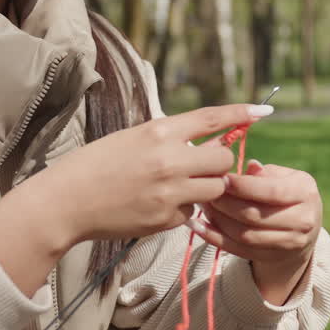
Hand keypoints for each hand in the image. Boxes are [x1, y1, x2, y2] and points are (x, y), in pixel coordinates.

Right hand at [35, 103, 273, 243]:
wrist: (67, 202)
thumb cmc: (96, 165)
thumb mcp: (133, 138)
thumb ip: (169, 139)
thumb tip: (202, 142)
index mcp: (159, 132)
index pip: (210, 118)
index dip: (239, 114)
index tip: (262, 111)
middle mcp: (169, 160)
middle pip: (222, 159)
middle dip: (218, 164)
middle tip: (201, 168)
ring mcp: (169, 191)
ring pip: (215, 189)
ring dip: (207, 189)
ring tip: (179, 187)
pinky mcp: (165, 218)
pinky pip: (193, 213)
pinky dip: (184, 210)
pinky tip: (158, 206)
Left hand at [190, 160, 322, 303]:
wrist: (303, 227)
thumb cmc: (287, 193)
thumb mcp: (284, 177)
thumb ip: (265, 173)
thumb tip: (249, 166)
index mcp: (305, 193)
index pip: (272, 191)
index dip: (243, 186)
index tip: (222, 178)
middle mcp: (303, 220)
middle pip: (255, 215)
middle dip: (225, 203)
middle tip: (206, 192)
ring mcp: (290, 242)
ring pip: (245, 235)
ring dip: (218, 221)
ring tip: (202, 206)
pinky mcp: (274, 257)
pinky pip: (239, 250)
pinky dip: (216, 239)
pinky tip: (199, 226)